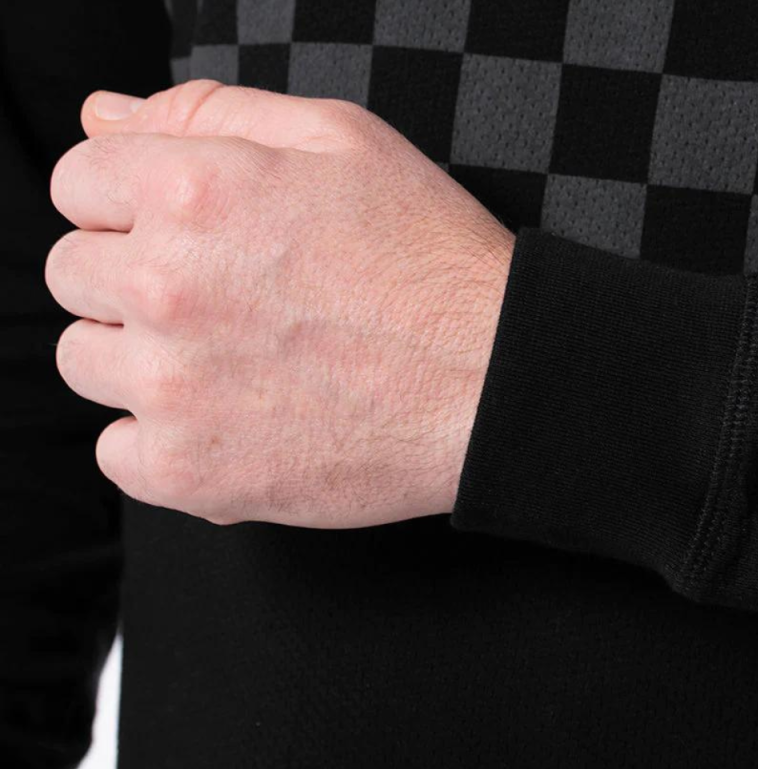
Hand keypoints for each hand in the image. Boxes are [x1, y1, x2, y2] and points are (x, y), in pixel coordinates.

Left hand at [46, 80, 514, 527]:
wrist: (490, 383)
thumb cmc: (428, 263)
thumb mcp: (342, 141)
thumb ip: (210, 114)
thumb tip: (103, 115)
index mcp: (195, 189)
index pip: (78, 183)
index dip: (129, 204)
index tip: (177, 231)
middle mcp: (167, 285)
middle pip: (74, 274)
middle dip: (132, 276)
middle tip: (218, 299)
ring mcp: (172, 388)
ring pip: (85, 360)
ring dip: (139, 357)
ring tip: (227, 362)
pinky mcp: (190, 472)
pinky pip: (117, 452)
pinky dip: (158, 440)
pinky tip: (226, 421)